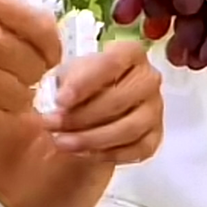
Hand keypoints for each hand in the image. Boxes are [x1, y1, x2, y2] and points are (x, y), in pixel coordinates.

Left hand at [41, 40, 162, 163]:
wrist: (93, 106)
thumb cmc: (82, 83)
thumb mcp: (70, 73)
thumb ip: (66, 80)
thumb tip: (58, 97)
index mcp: (130, 54)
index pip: (112, 64)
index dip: (85, 83)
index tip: (60, 101)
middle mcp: (148, 79)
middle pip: (119, 100)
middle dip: (81, 116)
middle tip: (52, 125)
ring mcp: (155, 109)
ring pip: (128, 128)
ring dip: (91, 138)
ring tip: (61, 142)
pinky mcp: (155, 137)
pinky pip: (134, 150)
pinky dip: (106, 153)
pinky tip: (81, 152)